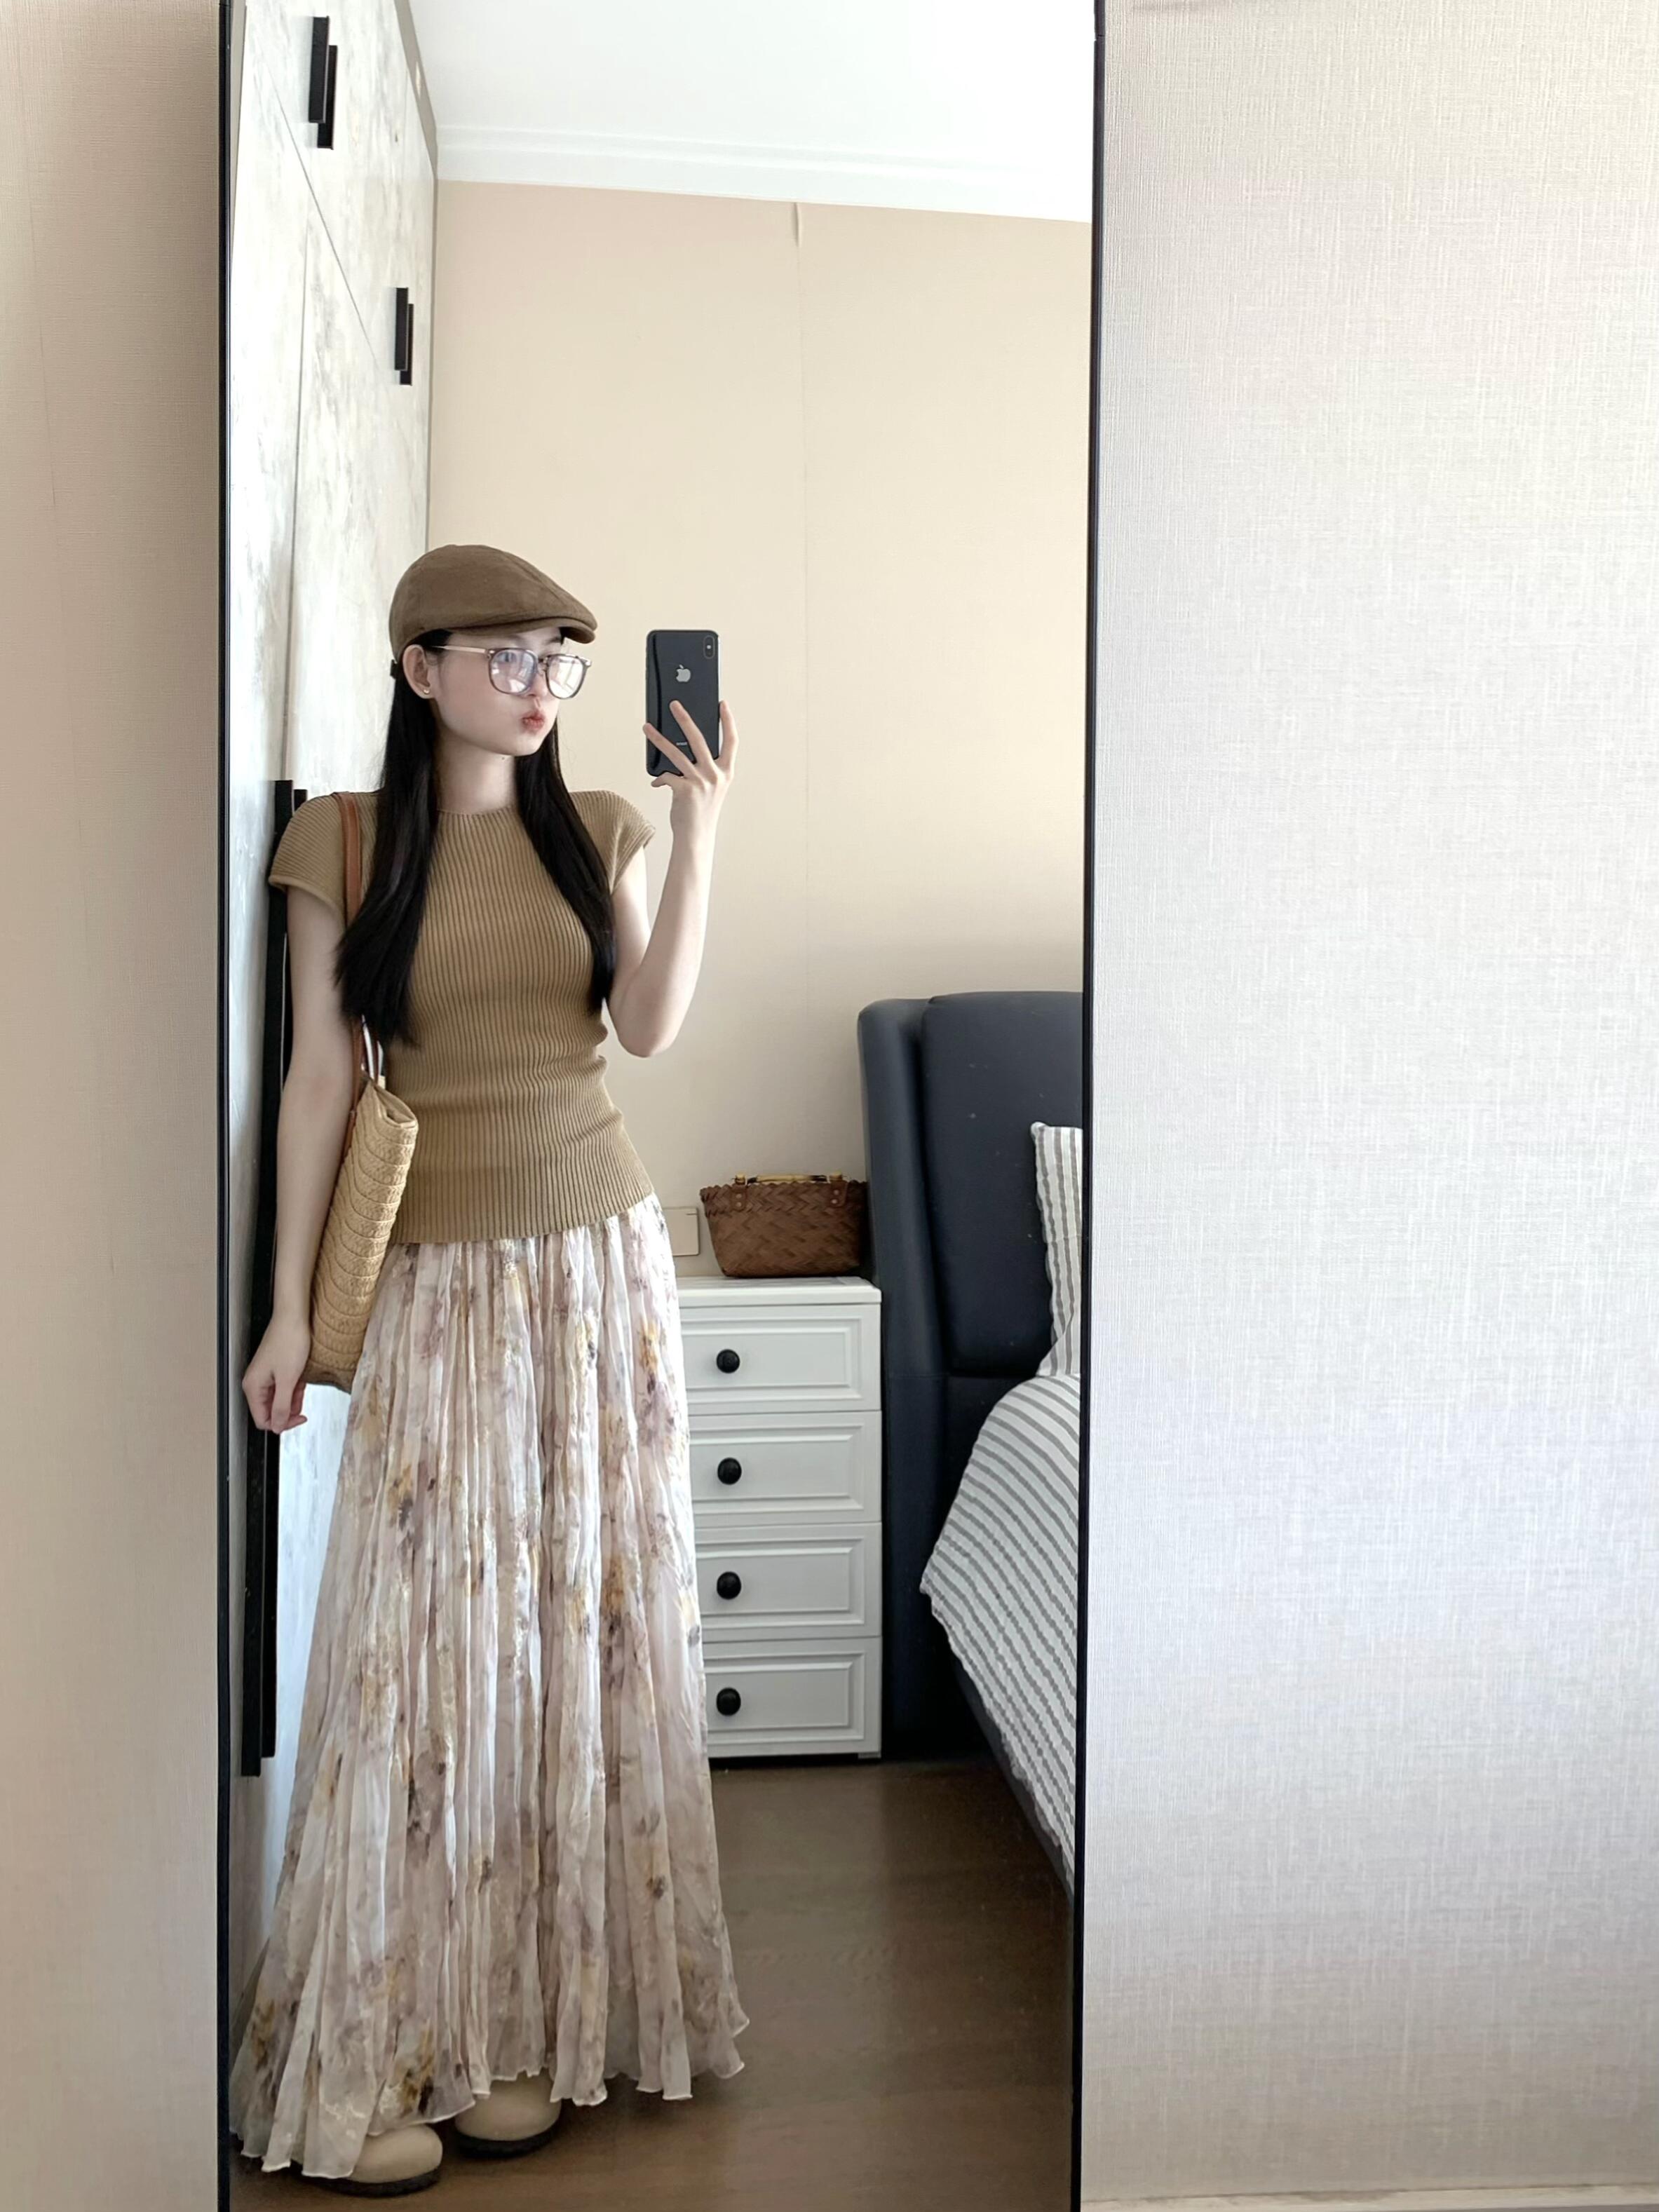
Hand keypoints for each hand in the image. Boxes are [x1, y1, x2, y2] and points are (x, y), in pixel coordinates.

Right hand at [243, 1311, 311, 1433]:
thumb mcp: (288, 1379)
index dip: (282, 1423)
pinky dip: (295, 1387)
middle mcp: (255, 1382)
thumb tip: (277, 1427)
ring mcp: (265, 1376)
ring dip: (294, 1397)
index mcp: (253, 1386)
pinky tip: (301, 1379)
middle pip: (271, 1411)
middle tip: (303, 1403)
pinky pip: (284, 1387)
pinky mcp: (274, 1370)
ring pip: (279, 1400)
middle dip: (289, 1409)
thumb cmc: (289, 1340)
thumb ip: (282, 1406)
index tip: (298, 1419)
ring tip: (301, 1385)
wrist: (293, 1317)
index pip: (263, 1420)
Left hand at [645, 697, 736, 837]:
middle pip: (699, 738)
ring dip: (658, 738)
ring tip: (647, 728)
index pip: (731, 741)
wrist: (696, 836)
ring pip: (676, 752)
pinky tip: (657, 780)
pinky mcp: (685, 789)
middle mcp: (715, 775)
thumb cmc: (701, 810)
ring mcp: (700, 782)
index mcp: (726, 772)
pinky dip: (660, 777)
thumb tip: (681, 746)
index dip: (728, 721)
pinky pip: (667, 774)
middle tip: (674, 704)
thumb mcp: (710, 787)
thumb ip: (702, 768)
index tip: (722, 704)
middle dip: (685, 718)